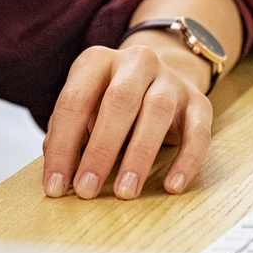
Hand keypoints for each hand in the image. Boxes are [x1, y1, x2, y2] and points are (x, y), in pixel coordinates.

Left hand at [43, 41, 212, 200]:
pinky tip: (173, 186)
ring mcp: (171, 79)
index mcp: (98, 60)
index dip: (62, 145)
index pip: (75, 100)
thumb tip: (58, 169)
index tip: (54, 185)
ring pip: (158, 111)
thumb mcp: (85, 108)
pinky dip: (187, 160)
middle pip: (119, 101)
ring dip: (140, 155)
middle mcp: (136, 62)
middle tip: (86, 189)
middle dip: (100, 150)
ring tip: (125, 191)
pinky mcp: (199, 102)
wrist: (159, 77)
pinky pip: (198, 130)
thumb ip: (68, 133)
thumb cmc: (111, 103)